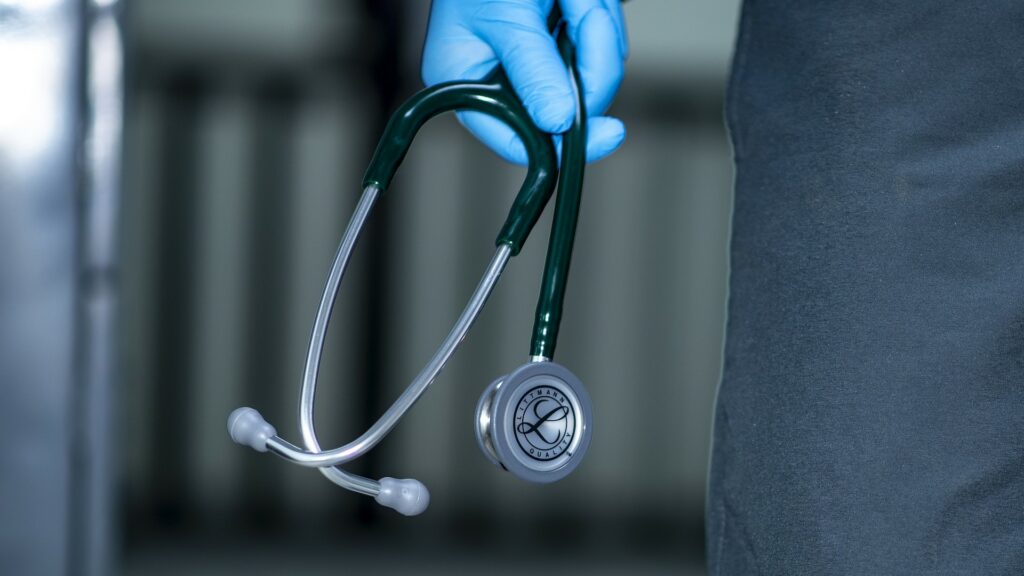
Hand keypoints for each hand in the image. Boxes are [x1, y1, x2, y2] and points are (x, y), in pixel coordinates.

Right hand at [422, 0, 627, 163]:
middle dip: (587, 56)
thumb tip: (556, 121)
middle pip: (567, 105)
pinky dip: (599, 14)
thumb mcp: (506, 16)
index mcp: (469, 85)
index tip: (608, 132)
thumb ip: (532, 68)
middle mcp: (503, 80)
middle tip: (584, 10)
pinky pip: (600, 43)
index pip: (517, 140)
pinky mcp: (563, 40)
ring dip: (595, 26)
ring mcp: (538, 60)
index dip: (562, 145)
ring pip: (592, 72)